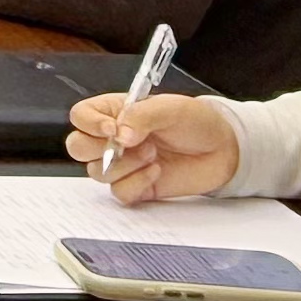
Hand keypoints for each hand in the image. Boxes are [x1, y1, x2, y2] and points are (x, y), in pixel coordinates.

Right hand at [66, 90, 240, 204]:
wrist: (223, 150)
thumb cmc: (196, 122)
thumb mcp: (170, 108)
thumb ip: (142, 116)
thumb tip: (119, 135)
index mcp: (115, 112)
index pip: (81, 116)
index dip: (89, 124)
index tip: (112, 129)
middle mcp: (113, 138)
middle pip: (78, 147)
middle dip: (98, 149)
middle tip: (127, 144)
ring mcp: (123, 164)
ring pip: (97, 172)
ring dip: (125, 165)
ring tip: (153, 154)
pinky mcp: (136, 186)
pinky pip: (119, 192)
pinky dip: (137, 183)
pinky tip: (156, 171)